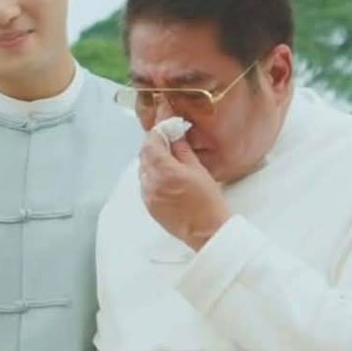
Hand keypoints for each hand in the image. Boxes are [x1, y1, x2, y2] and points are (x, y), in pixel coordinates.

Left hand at [139, 132, 230, 250]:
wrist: (207, 231)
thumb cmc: (208, 204)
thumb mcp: (198, 169)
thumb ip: (182, 149)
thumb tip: (175, 134)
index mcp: (165, 172)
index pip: (152, 141)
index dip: (158, 128)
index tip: (165, 119)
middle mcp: (151, 183)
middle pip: (144, 153)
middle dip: (154, 142)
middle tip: (168, 135)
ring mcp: (148, 195)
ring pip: (143, 168)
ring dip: (152, 158)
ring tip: (168, 155)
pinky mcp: (149, 205)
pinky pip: (145, 182)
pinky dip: (152, 173)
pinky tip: (166, 173)